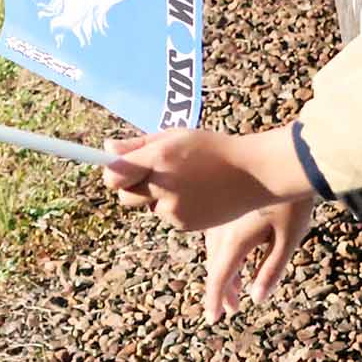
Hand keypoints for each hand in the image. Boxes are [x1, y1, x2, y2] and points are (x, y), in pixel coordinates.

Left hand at [101, 128, 309, 232]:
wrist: (254, 174)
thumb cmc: (212, 148)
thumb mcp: (175, 137)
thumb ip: (138, 145)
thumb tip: (107, 149)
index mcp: (159, 158)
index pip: (114, 176)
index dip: (112, 174)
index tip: (115, 171)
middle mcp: (164, 185)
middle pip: (124, 197)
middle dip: (130, 188)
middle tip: (152, 175)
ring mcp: (174, 209)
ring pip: (147, 206)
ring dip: (156, 197)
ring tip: (185, 181)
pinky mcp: (184, 224)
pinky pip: (166, 215)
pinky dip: (174, 207)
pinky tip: (196, 195)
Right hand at [202, 200, 314, 322]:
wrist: (287, 163)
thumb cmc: (293, 204)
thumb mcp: (288, 240)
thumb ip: (271, 271)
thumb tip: (257, 299)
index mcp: (235, 239)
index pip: (219, 277)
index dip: (214, 300)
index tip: (213, 319)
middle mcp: (221, 228)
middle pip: (215, 266)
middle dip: (222, 290)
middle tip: (232, 308)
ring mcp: (221, 216)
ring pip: (214, 251)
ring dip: (223, 271)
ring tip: (236, 288)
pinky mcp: (225, 206)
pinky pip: (216, 235)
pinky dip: (222, 252)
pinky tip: (233, 255)